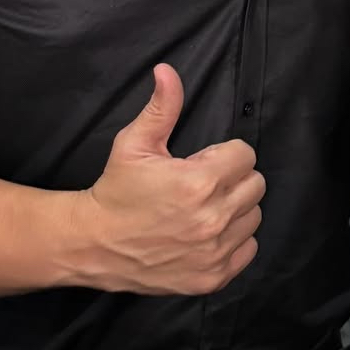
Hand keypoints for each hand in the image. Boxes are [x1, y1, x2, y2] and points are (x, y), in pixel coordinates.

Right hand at [75, 64, 264, 293]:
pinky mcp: (211, 278)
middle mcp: (212, 219)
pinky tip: (208, 232)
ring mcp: (213, 252)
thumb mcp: (134, 143)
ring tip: (204, 207)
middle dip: (233, 178)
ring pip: (253, 217)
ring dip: (235, 208)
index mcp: (199, 182)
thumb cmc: (116, 190)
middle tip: (205, 183)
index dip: (225, 153)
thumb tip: (167, 71)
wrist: (94, 245)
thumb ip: (161, 106)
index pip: (246, 155)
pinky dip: (234, 240)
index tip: (203, 161)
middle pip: (255, 185)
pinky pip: (248, 249)